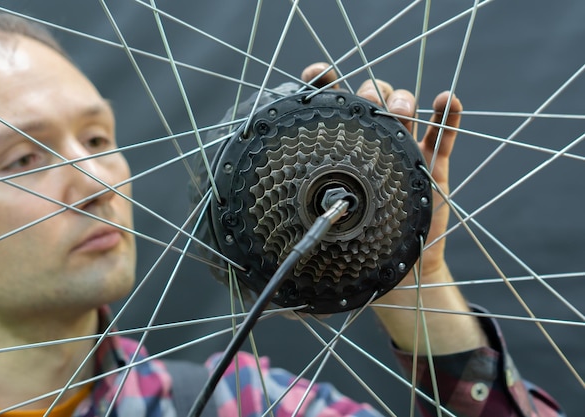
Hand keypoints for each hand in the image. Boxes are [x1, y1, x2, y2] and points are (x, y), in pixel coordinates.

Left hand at [302, 63, 486, 353]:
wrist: (394, 275)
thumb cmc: (353, 251)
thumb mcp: (324, 232)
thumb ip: (303, 227)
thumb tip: (260, 248)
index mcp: (338, 154)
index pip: (328, 110)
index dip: (322, 86)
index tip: (314, 75)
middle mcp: (369, 146)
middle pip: (370, 100)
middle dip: (369, 92)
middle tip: (368, 104)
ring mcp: (402, 152)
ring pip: (404, 109)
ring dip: (402, 98)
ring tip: (401, 110)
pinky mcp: (430, 166)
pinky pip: (443, 136)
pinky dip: (447, 115)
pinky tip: (444, 99)